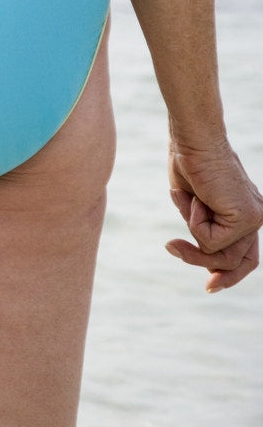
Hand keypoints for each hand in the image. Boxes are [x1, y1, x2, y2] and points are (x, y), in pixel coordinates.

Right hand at [164, 140, 261, 291]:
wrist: (194, 139)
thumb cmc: (188, 162)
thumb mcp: (193, 203)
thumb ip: (202, 226)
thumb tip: (197, 250)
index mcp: (248, 214)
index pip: (246, 256)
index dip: (230, 275)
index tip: (209, 286)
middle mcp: (257, 219)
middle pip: (235, 262)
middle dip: (204, 264)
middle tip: (172, 248)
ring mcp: (255, 219)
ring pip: (219, 256)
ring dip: (191, 238)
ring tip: (181, 205)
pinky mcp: (246, 218)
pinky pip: (210, 240)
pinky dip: (193, 222)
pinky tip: (195, 198)